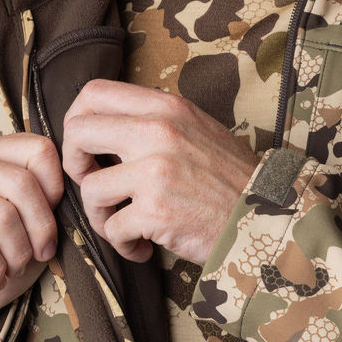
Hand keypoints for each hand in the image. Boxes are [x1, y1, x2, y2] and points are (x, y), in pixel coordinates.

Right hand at [0, 134, 63, 341]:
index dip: (54, 194)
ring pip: (0, 214)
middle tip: (36, 256)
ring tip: (12, 268)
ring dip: (17, 254)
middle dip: (40, 229)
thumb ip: (51, 197)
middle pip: (21, 182)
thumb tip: (76, 180)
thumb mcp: (35, 226)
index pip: (37, 150)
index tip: (47, 228)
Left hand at [63, 81, 260, 264]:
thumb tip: (105, 127)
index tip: (88, 149)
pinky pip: (112, 229)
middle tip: (95, 186)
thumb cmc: (230, 180)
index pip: (93, 93)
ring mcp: (156, 171)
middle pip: (77, 134)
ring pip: (90, 190)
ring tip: (124, 227)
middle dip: (75, 166)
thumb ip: (155, 122)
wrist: (266, 217)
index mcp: (166, 107)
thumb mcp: (197, 130)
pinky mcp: (156, 212)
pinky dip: (123, 245)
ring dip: (101, 217)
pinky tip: (143, 247)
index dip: (77, 122)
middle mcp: (158, 131)